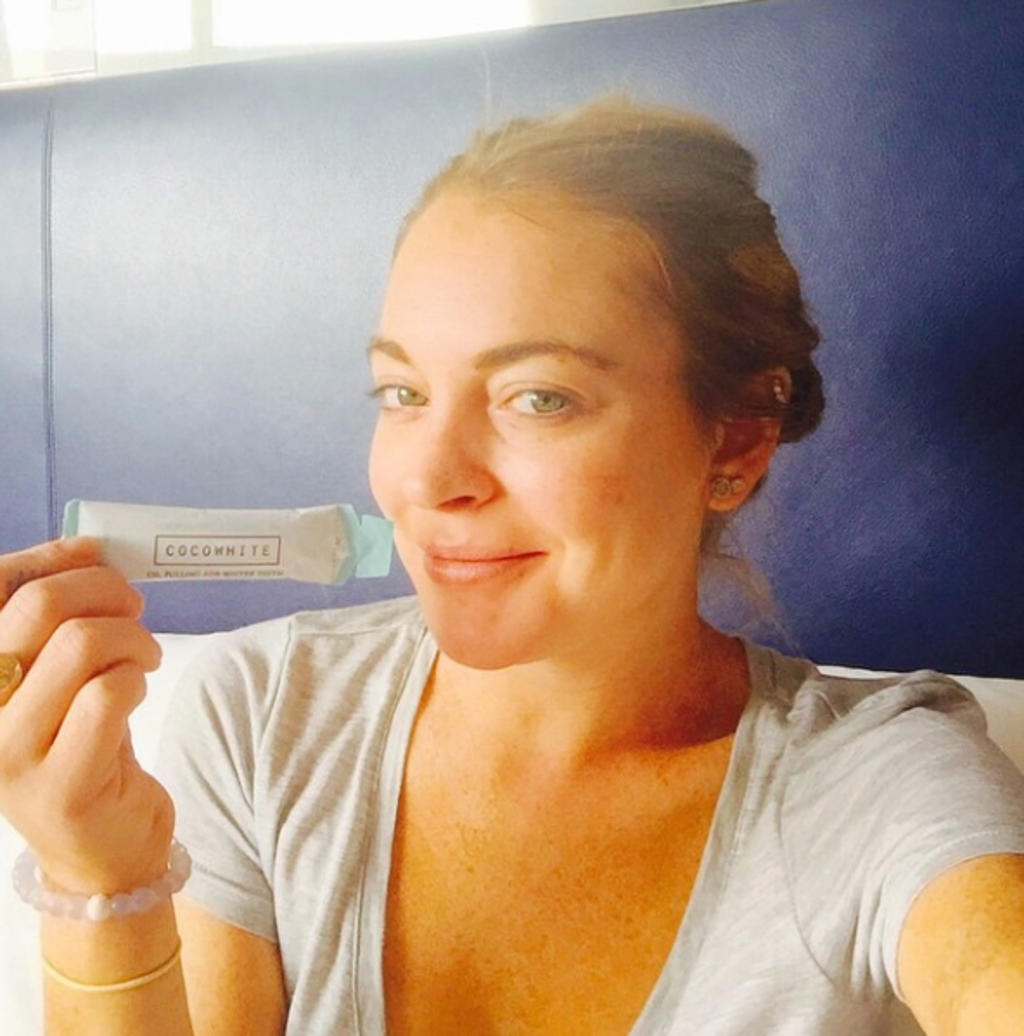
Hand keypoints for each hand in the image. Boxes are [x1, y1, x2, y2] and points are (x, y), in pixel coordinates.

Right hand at [0, 537, 171, 894]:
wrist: (103, 849)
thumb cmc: (85, 747)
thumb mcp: (62, 676)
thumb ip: (62, 620)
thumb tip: (86, 545)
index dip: (45, 558)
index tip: (92, 554)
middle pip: (37, 606)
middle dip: (104, 591)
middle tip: (133, 609)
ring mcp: (10, 754)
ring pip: (80, 645)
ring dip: (132, 638)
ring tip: (144, 657)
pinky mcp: (61, 785)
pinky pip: (109, 695)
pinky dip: (137, 677)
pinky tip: (139, 689)